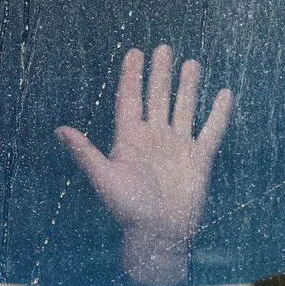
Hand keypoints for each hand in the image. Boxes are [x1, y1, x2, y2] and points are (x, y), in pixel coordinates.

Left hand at [56, 45, 232, 285]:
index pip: (130, 100)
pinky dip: (218, 113)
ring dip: (187, 87)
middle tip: (164, 48)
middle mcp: (154, 139)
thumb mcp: (105, 179)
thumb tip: (60, 130)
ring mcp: (177, 147)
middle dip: (160, 74)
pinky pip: (211, 131)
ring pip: (184, 109)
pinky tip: (224, 94)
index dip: (131, 77)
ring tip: (191, 63)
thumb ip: (85, 153)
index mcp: (130, 140)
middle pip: (157, 98)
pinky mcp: (199, 159)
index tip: (135, 52)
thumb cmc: (128, 211)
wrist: (159, 237)